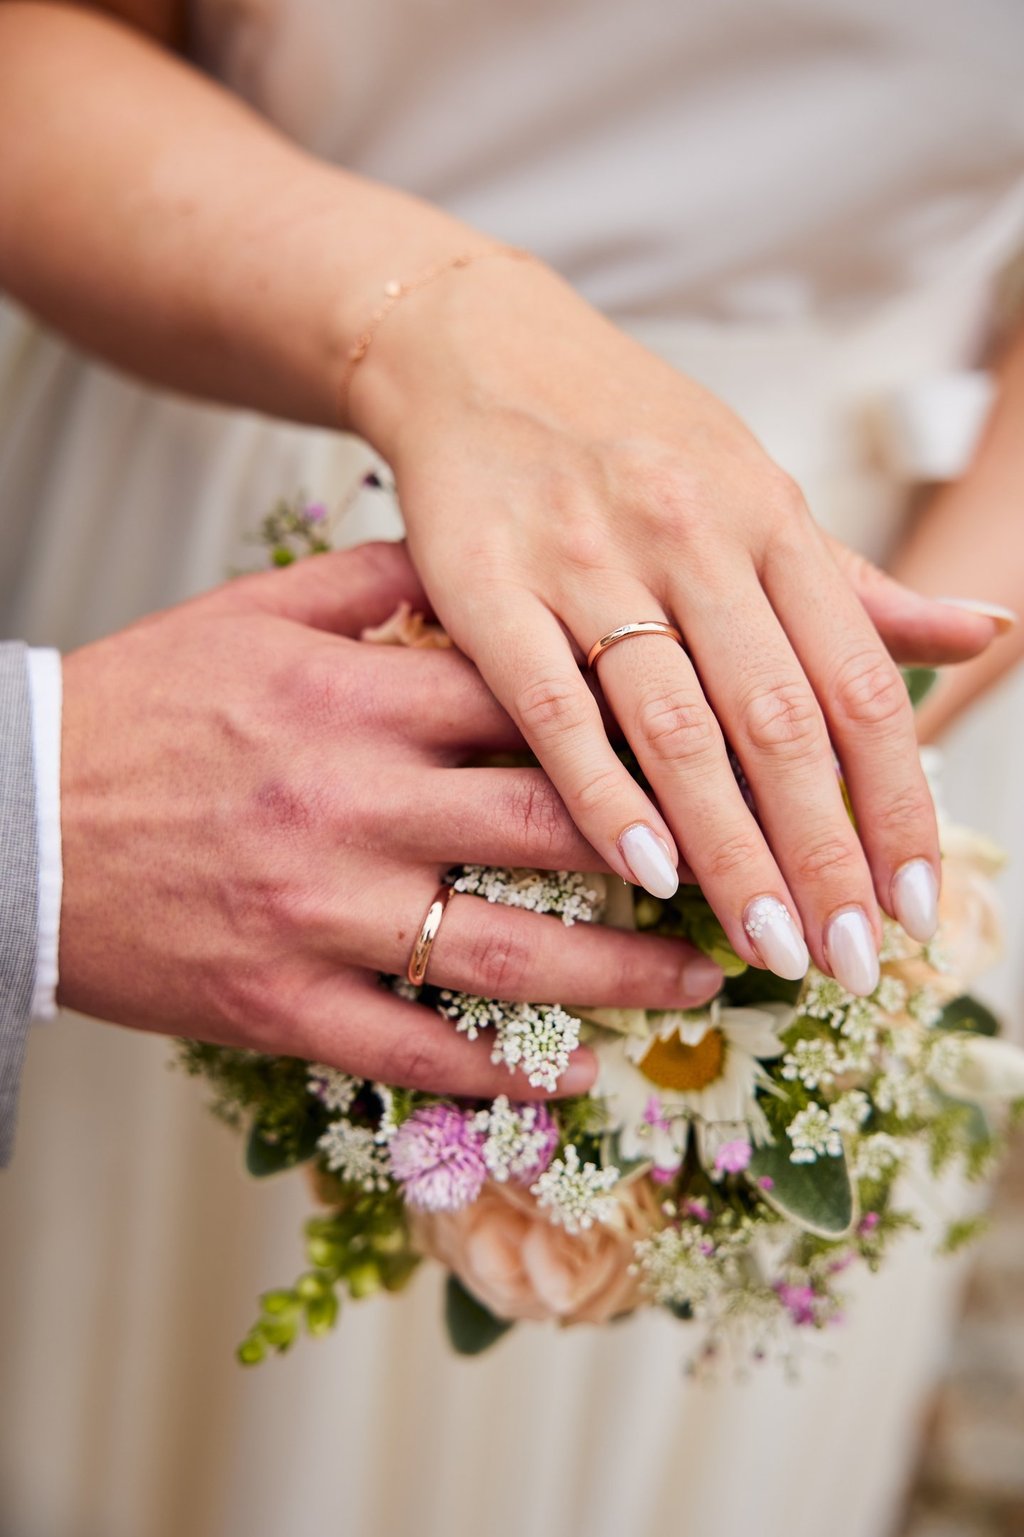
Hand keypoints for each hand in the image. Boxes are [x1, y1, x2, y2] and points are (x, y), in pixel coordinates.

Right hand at [58, 542, 721, 1095]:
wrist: (13, 817)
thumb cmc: (140, 706)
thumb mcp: (249, 614)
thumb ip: (372, 583)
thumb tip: (478, 556)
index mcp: (356, 699)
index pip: (536, 706)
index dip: (645, 729)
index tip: (720, 750)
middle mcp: (354, 804)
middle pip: (548, 829)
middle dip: (668, 853)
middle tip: (751, 871)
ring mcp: (320, 913)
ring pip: (506, 954)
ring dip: (620, 976)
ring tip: (701, 981)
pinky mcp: (280, 1001)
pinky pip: (411, 1046)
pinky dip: (497, 1070)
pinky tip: (567, 1077)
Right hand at [351, 258, 1001, 994]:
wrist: (479, 352)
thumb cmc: (630, 436)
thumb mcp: (757, 490)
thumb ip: (857, 585)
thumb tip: (982, 632)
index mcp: (771, 518)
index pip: (859, 684)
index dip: (897, 803)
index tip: (916, 904)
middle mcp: (694, 535)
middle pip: (781, 722)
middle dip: (825, 855)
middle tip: (852, 962)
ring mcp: (589, 559)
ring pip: (680, 727)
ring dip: (732, 850)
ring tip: (770, 947)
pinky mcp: (487, 584)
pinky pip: (553, 705)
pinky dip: (603, 791)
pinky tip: (644, 870)